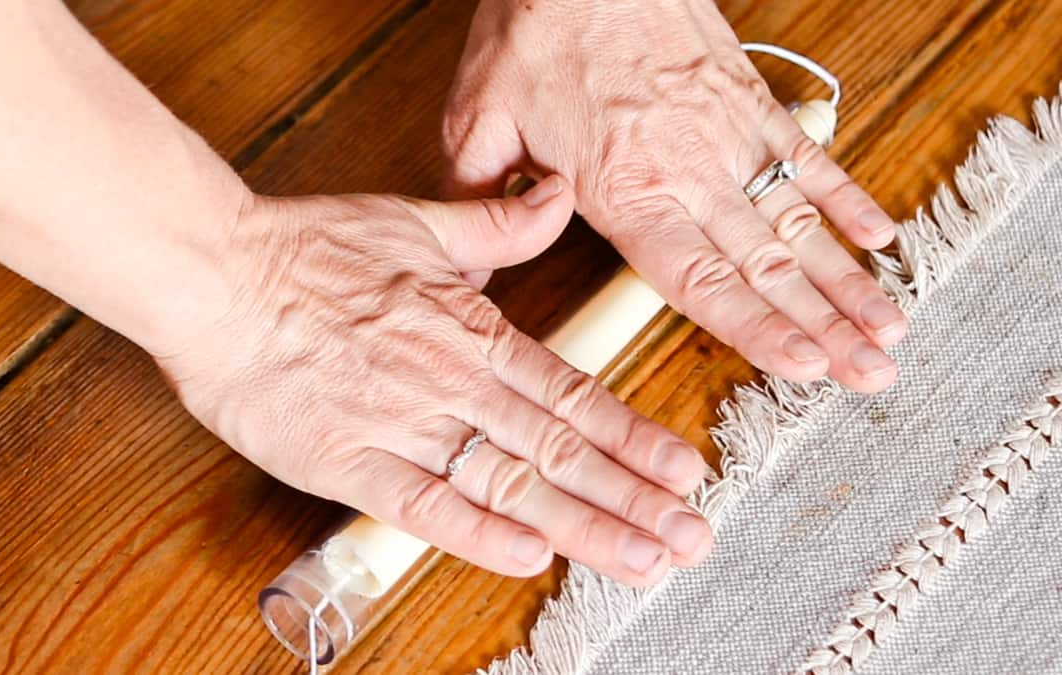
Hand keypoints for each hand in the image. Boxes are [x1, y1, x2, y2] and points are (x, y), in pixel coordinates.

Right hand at [152, 177, 711, 585]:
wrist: (216, 277)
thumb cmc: (307, 250)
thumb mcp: (416, 221)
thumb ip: (498, 225)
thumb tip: (556, 195)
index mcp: (471, 334)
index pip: (572, 394)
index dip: (633, 437)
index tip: (683, 471)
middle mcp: (451, 386)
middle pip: (559, 452)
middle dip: (632, 499)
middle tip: (689, 539)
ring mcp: (403, 427)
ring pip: (510, 485)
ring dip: (583, 525)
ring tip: (643, 559)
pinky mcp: (348, 464)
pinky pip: (424, 505)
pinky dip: (478, 533)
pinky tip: (532, 556)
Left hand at [443, 0, 908, 392]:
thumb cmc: (534, 29)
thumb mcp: (480, 122)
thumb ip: (480, 207)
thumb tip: (468, 276)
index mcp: (626, 190)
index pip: (700, 281)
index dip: (756, 331)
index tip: (805, 369)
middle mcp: (691, 172)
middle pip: (767, 266)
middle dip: (824, 327)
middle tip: (873, 376)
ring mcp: (729, 135)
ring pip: (799, 222)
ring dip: (847, 279)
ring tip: (889, 328)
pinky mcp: (748, 99)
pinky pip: (809, 157)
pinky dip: (847, 198)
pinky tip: (881, 236)